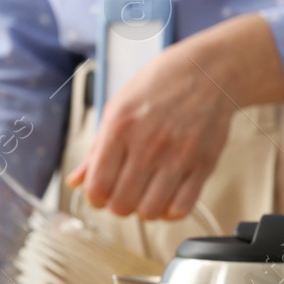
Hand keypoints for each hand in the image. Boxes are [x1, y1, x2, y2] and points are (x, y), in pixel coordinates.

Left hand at [67, 14, 283, 219]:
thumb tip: (75, 182)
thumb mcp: (116, 109)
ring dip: (142, 211)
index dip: (94, 198)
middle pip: (122, 204)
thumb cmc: (158, 87)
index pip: (98, 186)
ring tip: (144, 197)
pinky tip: (166, 198)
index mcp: (120, 129)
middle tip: (121, 195)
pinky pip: (182, 207)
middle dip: (116, 206)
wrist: (209, 72)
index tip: (99, 195)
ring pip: (150, 211)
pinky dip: (170, 212)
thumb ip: (95, 150)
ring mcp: (178, 157)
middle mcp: (148, 146)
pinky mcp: (203, 164)